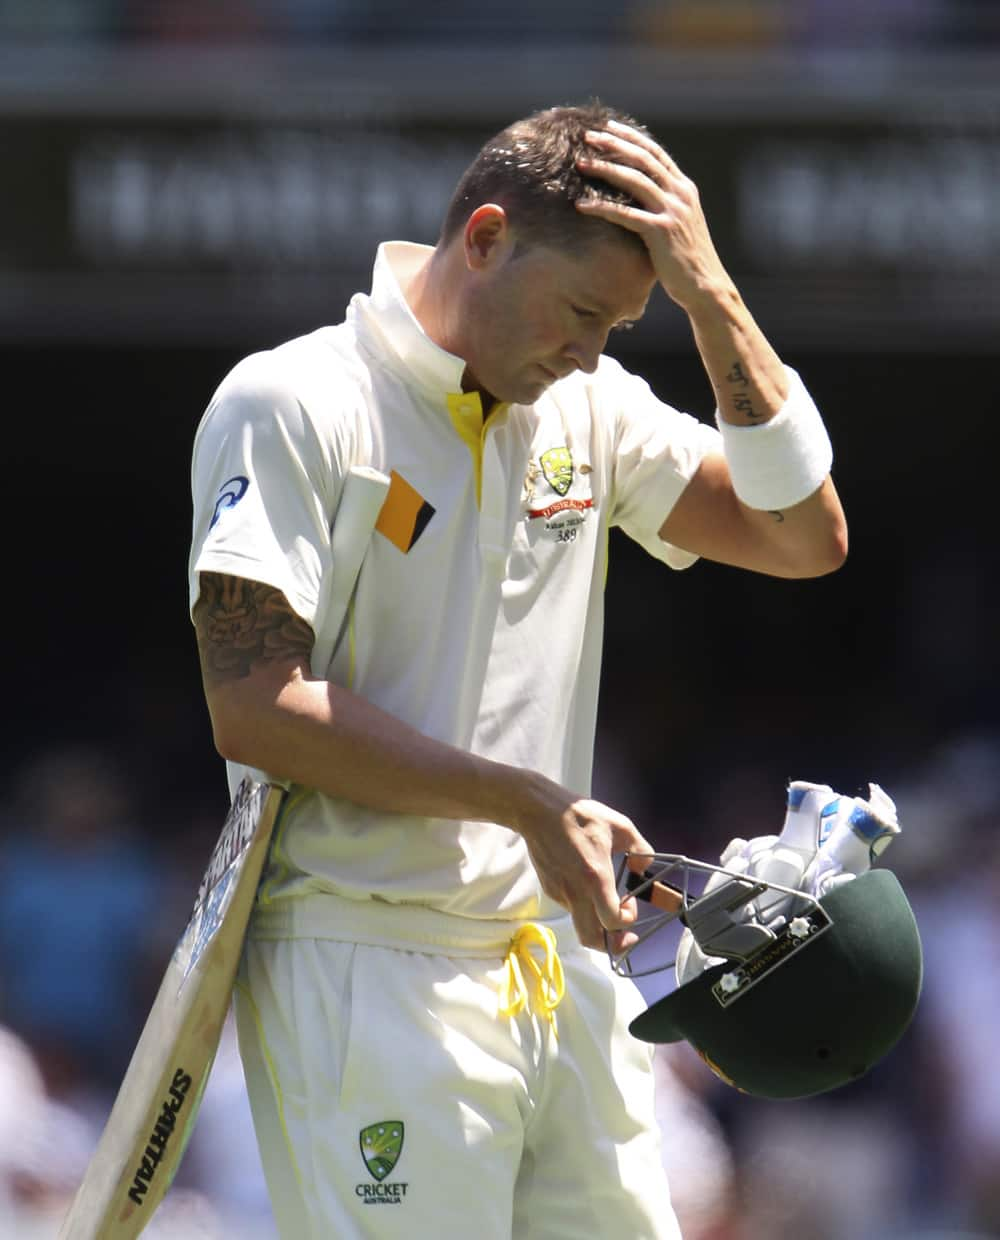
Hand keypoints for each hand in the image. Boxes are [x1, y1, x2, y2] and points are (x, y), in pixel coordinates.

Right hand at [514, 780, 653, 949]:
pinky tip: (585, 883)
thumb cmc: (579, 815)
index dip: (625, 922)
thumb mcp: (620, 826)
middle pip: (591, 939)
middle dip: (611, 944)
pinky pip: (569, 906)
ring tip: (605, 902)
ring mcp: (560, 892)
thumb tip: (644, 867)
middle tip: (623, 935)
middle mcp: (576, 892)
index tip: (629, 905)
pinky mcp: (549, 889)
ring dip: (597, 922)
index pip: (611, 921)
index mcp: (595, 877)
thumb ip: (640, 849)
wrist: (538, 810)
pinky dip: (582, 905)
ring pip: (580, 923)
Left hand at [574, 119, 730, 312]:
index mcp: (684, 188)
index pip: (655, 153)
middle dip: (614, 144)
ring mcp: (672, 211)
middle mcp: (680, 194)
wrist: (705, 285)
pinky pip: (626, 215)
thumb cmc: (687, 261)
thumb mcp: (679, 225)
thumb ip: (664, 206)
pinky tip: (581, 205)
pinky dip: (602, 208)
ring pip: (634, 179)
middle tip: (588, 136)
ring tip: (580, 163)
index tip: (608, 127)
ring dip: (605, 168)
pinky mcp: (661, 232)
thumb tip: (641, 198)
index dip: (631, 137)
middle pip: (643, 159)